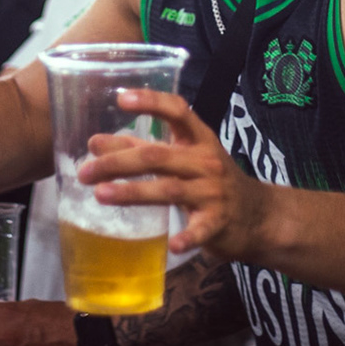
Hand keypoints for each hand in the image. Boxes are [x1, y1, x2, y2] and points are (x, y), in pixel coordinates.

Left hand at [77, 88, 266, 257]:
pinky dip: (187, 237)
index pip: (177, 112)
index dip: (151, 102)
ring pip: (169, 189)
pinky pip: (201, 230)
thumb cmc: (212, 182)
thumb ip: (142, 150)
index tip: (121, 99)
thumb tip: (95, 143)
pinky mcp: (219, 223)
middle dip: (118, 162)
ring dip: (133, 192)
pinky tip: (171, 246)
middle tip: (85, 171)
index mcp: (198, 140)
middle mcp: (206, 162)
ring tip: (101, 195)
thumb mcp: (184, 159)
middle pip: (158, 156)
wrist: (259, 216)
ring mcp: (213, 193)